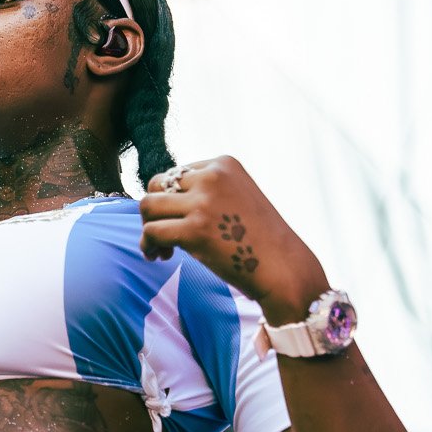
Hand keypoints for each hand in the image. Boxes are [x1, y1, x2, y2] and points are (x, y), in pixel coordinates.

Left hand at [138, 155, 326, 316]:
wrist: (284, 268)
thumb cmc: (260, 240)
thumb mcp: (237, 198)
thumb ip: (205, 192)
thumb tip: (157, 200)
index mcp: (224, 164)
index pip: (176, 173)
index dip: (171, 199)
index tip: (180, 220)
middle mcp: (212, 176)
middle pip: (156, 184)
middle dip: (155, 210)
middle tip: (166, 235)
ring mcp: (203, 202)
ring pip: (147, 206)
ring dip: (147, 227)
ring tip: (160, 248)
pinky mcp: (195, 229)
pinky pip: (152, 231)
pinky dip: (148, 245)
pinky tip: (159, 256)